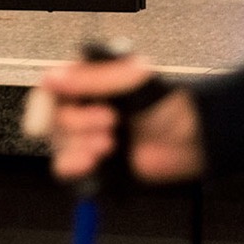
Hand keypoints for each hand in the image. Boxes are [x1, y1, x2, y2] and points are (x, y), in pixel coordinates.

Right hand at [20, 54, 202, 183]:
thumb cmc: (173, 103)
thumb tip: (53, 77)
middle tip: (109, 123)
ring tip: (109, 145)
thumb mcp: (134, 80)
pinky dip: (75, 167)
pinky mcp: (98, 160)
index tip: (48, 114)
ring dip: (79, 146)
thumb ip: (92, 79)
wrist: (197, 140)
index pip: (53, 87)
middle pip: (55, 118)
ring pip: (61, 143)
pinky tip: (91, 163)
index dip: (46, 102)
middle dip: (78, 124)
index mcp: (92, 79)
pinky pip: (70, 166)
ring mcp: (92, 134)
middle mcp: (87, 105)